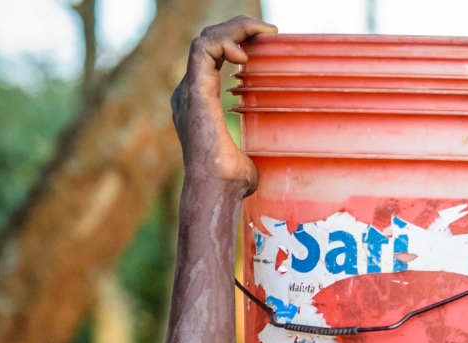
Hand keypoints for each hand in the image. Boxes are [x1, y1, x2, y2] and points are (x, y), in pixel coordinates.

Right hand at [172, 16, 276, 190]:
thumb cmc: (232, 182)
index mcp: (198, 101)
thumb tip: (278, 152)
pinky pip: (202, 49)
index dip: (235, 42)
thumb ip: (256, 144)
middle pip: (208, 41)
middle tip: (268, 31)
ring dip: (234, 29)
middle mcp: (189, 91)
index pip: (211, 57)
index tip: (265, 43)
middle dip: (237, 28)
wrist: (216, 189)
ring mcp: (188, 90)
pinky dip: (224, 43)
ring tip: (260, 31)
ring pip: (204, 39)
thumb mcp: (249, 155)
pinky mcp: (194, 92)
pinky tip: (244, 56)